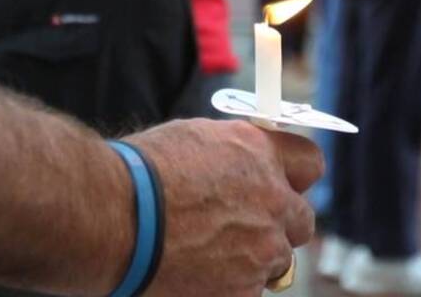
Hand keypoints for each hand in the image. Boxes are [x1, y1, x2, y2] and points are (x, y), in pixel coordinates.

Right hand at [127, 120, 323, 296]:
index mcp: (260, 154)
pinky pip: (248, 292)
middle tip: (243, 231)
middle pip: (302, 221)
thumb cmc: (138, 174)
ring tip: (204, 257)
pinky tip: (192, 276)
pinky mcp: (243, 291)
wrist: (110, 217)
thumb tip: (239, 162)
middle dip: (278, 226)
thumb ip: (231, 152)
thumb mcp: (193, 139)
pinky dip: (226, 288)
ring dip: (251, 261)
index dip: (293, 176)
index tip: (280, 184)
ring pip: (276, 263)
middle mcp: (273, 200)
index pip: (309, 163)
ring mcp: (262, 250)